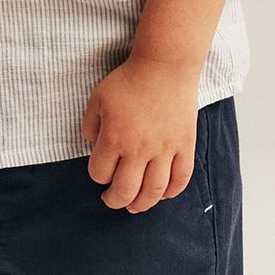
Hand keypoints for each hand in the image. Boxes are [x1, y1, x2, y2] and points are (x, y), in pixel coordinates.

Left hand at [80, 57, 200, 211]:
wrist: (164, 67)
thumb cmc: (129, 80)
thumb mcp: (98, 98)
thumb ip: (90, 125)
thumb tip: (94, 146)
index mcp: (114, 138)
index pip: (100, 173)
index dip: (97, 176)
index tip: (101, 171)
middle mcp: (139, 149)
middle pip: (125, 190)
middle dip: (114, 201)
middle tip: (112, 200)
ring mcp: (164, 149)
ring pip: (154, 190)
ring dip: (142, 204)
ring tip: (135, 206)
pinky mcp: (184, 146)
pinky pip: (181, 178)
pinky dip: (171, 192)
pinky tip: (163, 193)